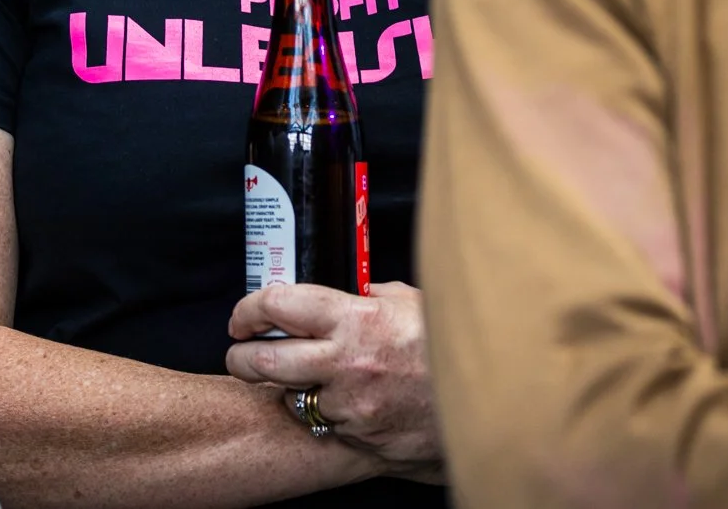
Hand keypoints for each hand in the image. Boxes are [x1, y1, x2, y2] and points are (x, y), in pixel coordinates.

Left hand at [227, 282, 442, 479]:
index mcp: (356, 318)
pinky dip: (328, 413)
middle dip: (242, 357)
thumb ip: (370, 297)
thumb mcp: (410, 301)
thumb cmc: (448, 342)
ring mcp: (351, 405)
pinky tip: (349, 400)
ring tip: (312, 376)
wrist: (486, 395)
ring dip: (293, 388)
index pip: (279, 305)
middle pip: (262, 361)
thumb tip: (346, 293)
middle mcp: (345, 363)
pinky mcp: (359, 435)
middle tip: (241, 353)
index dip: (250, 309)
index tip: (244, 316)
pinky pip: (326, 423)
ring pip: (292, 398)